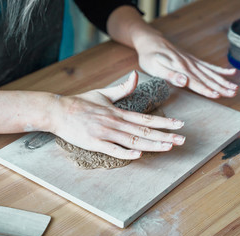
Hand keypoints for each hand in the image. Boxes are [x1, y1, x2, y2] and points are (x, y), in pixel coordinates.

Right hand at [48, 71, 184, 159]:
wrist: (58, 111)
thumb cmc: (80, 103)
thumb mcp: (103, 93)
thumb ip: (122, 88)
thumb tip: (136, 75)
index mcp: (118, 112)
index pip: (146, 118)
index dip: (164, 122)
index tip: (179, 124)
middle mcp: (115, 122)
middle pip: (144, 131)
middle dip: (165, 135)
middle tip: (182, 140)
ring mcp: (105, 133)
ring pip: (133, 141)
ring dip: (152, 145)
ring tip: (169, 147)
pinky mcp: (94, 143)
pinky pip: (112, 149)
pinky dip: (126, 153)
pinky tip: (139, 155)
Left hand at [133, 32, 237, 97]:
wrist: (151, 41)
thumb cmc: (150, 56)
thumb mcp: (155, 67)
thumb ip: (170, 75)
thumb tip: (185, 82)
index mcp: (181, 69)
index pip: (196, 82)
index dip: (206, 89)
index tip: (218, 95)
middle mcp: (189, 65)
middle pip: (207, 78)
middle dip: (220, 87)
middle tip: (233, 94)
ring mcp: (192, 62)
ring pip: (211, 73)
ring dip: (223, 81)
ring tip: (235, 88)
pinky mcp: (192, 60)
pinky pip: (209, 65)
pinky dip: (220, 69)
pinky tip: (231, 72)